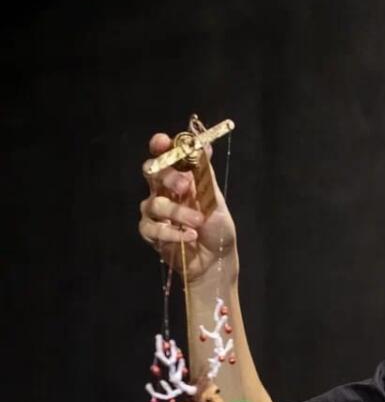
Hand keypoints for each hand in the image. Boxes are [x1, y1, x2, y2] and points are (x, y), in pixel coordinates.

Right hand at [138, 132, 237, 280]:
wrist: (216, 259)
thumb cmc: (216, 228)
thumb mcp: (215, 200)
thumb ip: (205, 174)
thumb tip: (206, 145)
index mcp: (178, 179)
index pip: (163, 156)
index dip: (160, 146)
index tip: (162, 141)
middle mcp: (162, 191)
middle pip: (151, 173)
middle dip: (167, 176)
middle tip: (184, 185)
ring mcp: (154, 213)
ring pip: (155, 203)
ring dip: (179, 212)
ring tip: (198, 222)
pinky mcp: (150, 233)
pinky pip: (153, 228)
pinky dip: (173, 233)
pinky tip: (190, 236)